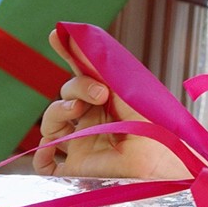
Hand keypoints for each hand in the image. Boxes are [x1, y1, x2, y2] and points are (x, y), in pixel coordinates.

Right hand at [32, 29, 190, 179]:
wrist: (166, 169)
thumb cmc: (158, 133)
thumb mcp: (131, 95)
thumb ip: (102, 71)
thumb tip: (76, 38)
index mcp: (110, 106)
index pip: (84, 77)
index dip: (69, 55)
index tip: (57, 34)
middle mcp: (94, 124)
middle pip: (67, 95)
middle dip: (77, 86)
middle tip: (101, 92)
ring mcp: (82, 147)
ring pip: (51, 123)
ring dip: (58, 109)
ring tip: (77, 109)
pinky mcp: (75, 172)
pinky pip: (44, 163)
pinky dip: (41, 154)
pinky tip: (51, 148)